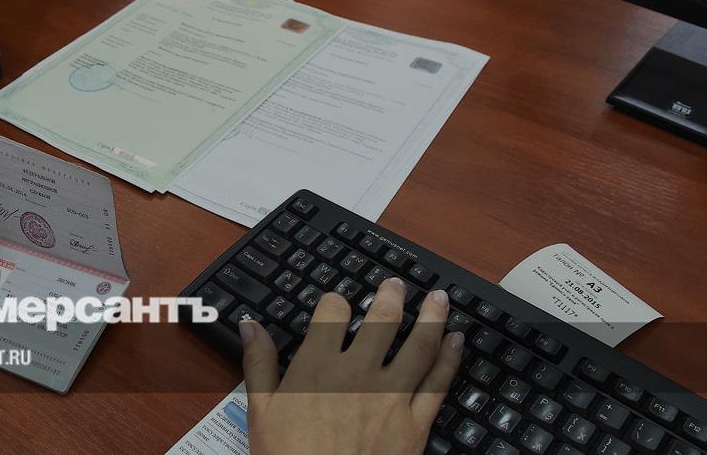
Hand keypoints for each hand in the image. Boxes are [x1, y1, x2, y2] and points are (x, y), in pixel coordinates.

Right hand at [240, 278, 463, 454]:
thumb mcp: (261, 410)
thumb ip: (259, 363)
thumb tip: (250, 326)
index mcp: (317, 364)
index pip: (332, 313)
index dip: (335, 301)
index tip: (338, 302)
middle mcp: (357, 371)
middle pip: (383, 320)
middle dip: (393, 296)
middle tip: (399, 284)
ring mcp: (391, 396)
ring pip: (420, 344)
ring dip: (432, 316)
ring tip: (439, 298)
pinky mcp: (415, 423)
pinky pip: (438, 383)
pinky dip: (450, 358)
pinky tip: (457, 341)